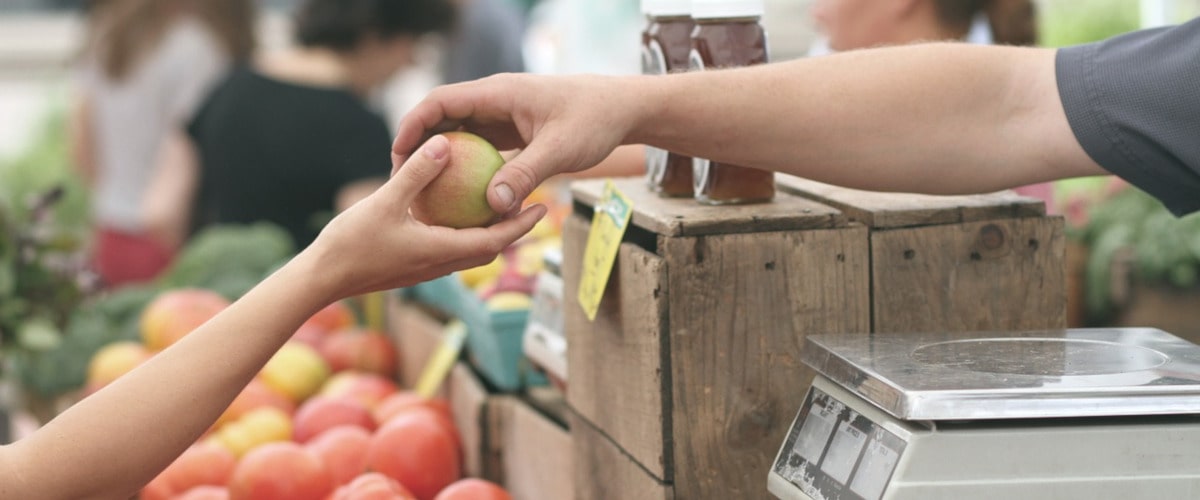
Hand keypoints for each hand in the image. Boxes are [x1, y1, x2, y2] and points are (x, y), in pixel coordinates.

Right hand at [305, 135, 546, 299]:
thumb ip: (416, 174)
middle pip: (488, 248)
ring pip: (468, 250)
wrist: (321, 280)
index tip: (542, 207)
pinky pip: (447, 248)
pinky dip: (461, 232)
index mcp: (441, 252)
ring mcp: (425, 268)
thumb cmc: (350, 243)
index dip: (521, 225)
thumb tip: (444, 144)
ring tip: (498, 204)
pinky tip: (453, 211)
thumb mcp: (384, 202)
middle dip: (512, 229)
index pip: (494, 241)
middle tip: (531, 203)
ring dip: (487, 231)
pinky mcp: (411, 266)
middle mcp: (439, 264)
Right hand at [392, 73, 643, 213]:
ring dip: (441, 158)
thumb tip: (493, 205)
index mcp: (498, 93)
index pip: (441, 101)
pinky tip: (460, 197)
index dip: (414, 125)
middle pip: (443, 118)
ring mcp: (503, 116)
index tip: (398, 155)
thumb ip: (525, 174)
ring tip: (423, 191)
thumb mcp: (560, 150)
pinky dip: (466, 167)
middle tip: (402, 180)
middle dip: (419, 145)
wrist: (622, 109)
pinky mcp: (513, 131)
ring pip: (460, 134)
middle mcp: (495, 101)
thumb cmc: (594, 120)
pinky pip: (480, 148)